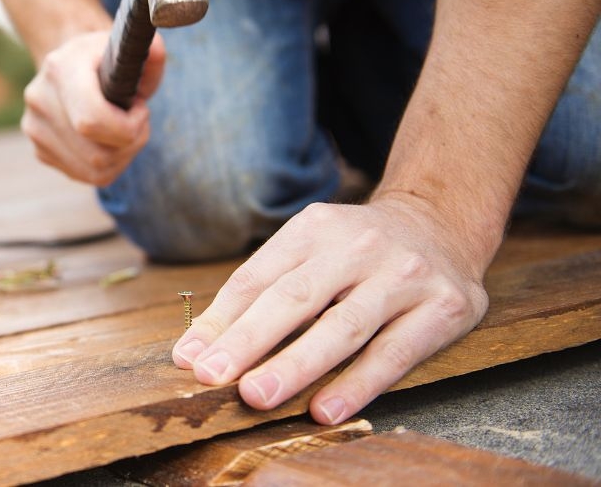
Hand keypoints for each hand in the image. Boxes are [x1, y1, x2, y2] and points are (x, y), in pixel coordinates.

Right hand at [21, 31, 166, 185]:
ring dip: (123, 156)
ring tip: (125, 130)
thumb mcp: (129, 49)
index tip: (141, 109)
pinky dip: (109, 165)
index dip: (127, 127)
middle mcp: (40, 100)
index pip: (91, 121)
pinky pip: (87, 176)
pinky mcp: (40, 151)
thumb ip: (149, 53)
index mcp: (60, 69)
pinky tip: (110, 141)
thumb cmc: (104, 59)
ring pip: (95, 170)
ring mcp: (35, 129)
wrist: (69, 64)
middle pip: (97, 154)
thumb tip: (157, 51)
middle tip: (138, 121)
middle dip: (131, 143)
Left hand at [171, 198, 490, 423]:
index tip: (190, 360)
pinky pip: (394, 353)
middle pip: (295, 298)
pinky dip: (358, 384)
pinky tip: (326, 409)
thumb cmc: (355, 252)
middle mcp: (358, 246)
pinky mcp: (443, 307)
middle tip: (214, 377)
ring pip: (343, 327)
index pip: (258, 278)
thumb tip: (194, 352)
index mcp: (314, 229)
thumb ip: (255, 296)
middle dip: (250, 340)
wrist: (442, 223)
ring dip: (297, 365)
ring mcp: (403, 275)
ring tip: (258, 396)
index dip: (221, 321)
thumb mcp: (306, 252)